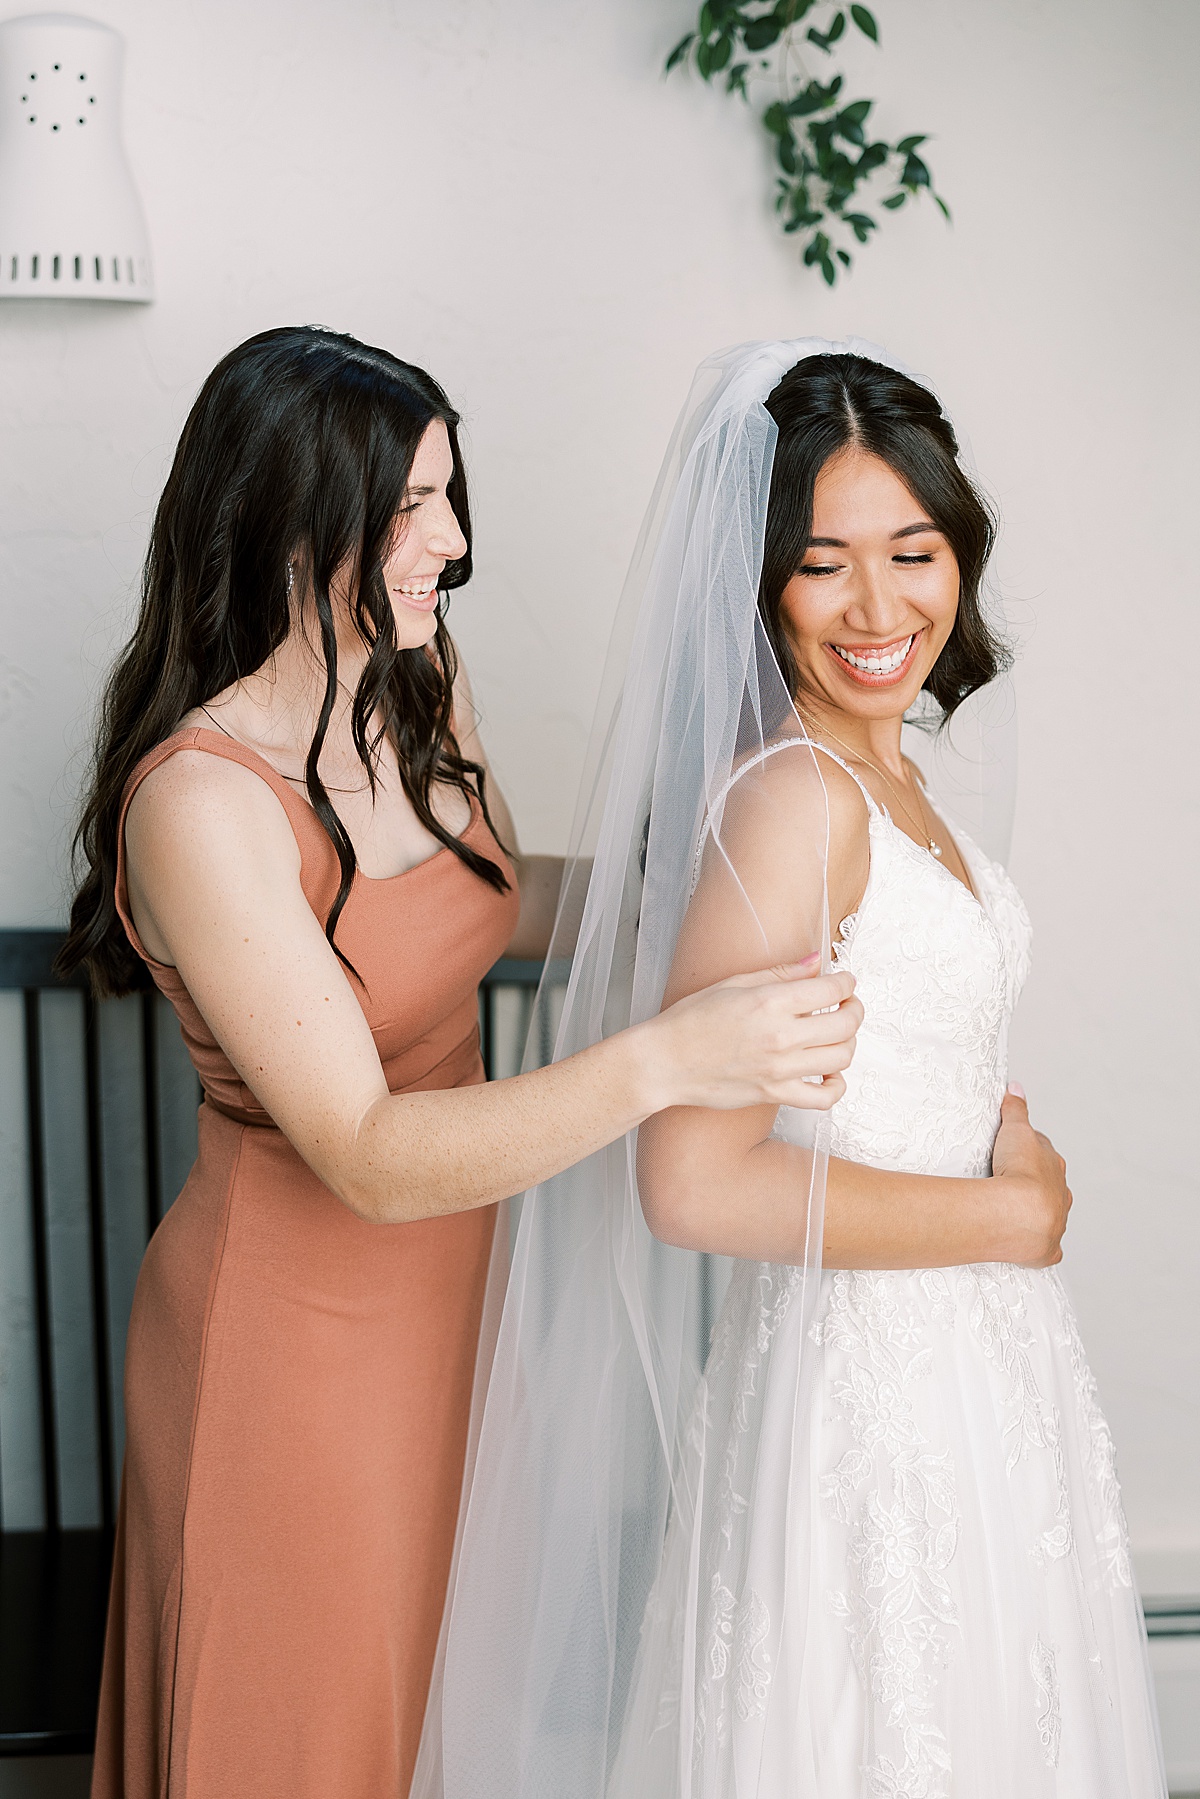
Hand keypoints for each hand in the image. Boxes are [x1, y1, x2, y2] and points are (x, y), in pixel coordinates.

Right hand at [642, 954, 860, 1114]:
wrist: (665, 1062)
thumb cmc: (691, 1021)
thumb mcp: (734, 984)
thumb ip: (781, 973)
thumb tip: (816, 962)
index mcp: (770, 1001)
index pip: (831, 989)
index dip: (846, 982)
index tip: (844, 981)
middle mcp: (780, 1036)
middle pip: (845, 1023)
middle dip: (855, 1009)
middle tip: (848, 1004)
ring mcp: (779, 1069)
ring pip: (841, 1057)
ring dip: (849, 1042)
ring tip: (838, 1035)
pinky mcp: (774, 1094)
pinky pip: (823, 1098)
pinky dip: (836, 1086)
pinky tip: (830, 1073)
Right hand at [991, 1085, 1072, 1266]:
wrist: (1018, 1213)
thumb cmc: (1018, 1170)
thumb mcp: (1014, 1130)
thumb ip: (1015, 1109)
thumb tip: (1016, 1087)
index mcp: (1054, 1166)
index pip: (1044, 1154)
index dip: (1029, 1152)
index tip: (1014, 1152)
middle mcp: (1060, 1195)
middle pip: (1052, 1185)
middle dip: (1039, 1183)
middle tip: (1014, 1182)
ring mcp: (1055, 1222)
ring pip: (1052, 1215)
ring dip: (1040, 1212)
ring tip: (1017, 1211)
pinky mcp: (1046, 1249)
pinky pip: (1047, 1247)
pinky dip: (1041, 1245)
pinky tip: (1032, 1244)